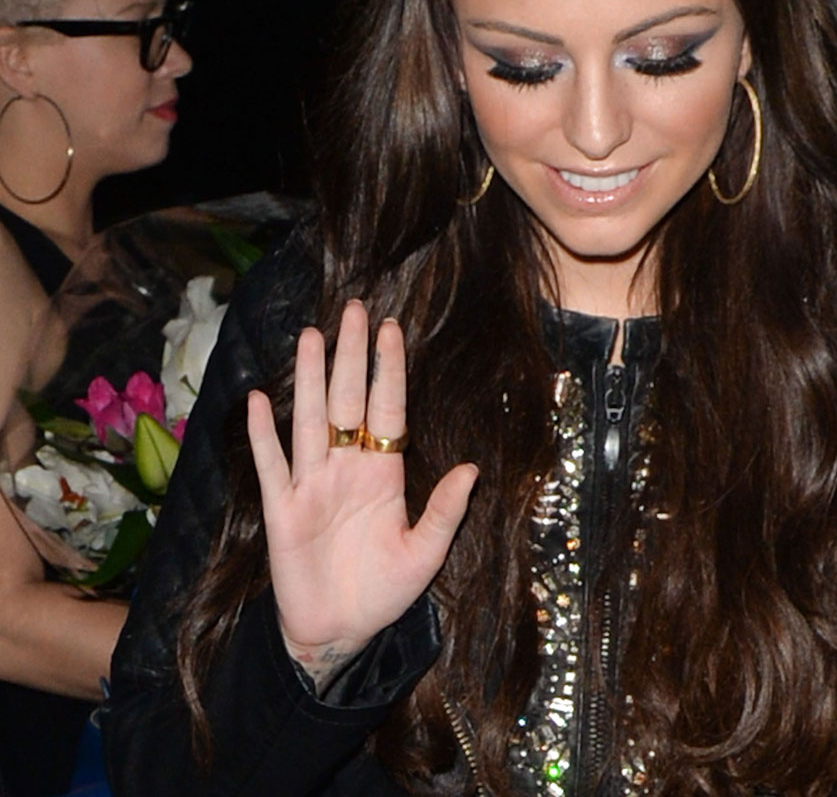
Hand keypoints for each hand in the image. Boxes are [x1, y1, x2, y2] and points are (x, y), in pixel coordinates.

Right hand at [247, 301, 476, 688]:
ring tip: (312, 335)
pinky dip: (262, 433)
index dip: (389, 370)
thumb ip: (445, 512)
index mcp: (385, 473)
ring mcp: (312, 484)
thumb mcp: (425, 554)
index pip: (387, 409)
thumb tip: (472, 469)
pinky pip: (270, 463)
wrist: (338, 632)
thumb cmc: (384, 591)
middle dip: (352, 355)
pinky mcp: (281, 508)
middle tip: (355, 310)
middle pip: (349, 400)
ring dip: (311, 378)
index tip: (392, 329)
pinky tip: (258, 399)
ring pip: (311, 419)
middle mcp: (347, 468)